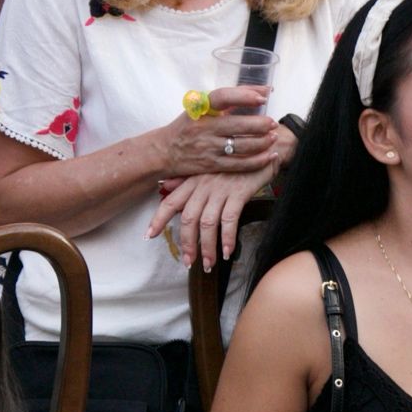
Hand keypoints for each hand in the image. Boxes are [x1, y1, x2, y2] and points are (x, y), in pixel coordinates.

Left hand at [148, 165, 276, 269]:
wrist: (263, 147)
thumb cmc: (234, 160)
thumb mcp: (207, 167)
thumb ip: (185, 179)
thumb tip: (165, 186)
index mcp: (193, 180)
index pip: (170, 201)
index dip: (158, 219)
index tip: (149, 236)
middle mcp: (203, 185)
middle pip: (189, 218)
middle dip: (187, 243)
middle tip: (189, 261)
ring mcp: (221, 189)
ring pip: (208, 223)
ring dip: (207, 247)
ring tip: (209, 264)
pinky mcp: (239, 193)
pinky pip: (230, 219)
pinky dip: (227, 238)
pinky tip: (228, 252)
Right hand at [154, 86, 279, 178]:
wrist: (164, 152)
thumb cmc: (189, 126)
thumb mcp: (203, 108)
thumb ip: (233, 98)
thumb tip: (265, 90)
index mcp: (200, 109)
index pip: (222, 98)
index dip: (244, 96)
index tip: (262, 98)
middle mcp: (203, 128)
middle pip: (237, 125)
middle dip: (260, 124)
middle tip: (272, 122)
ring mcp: (208, 148)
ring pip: (241, 146)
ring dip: (262, 142)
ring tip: (273, 137)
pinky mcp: (212, 165)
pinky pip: (239, 164)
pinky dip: (257, 160)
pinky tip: (269, 155)